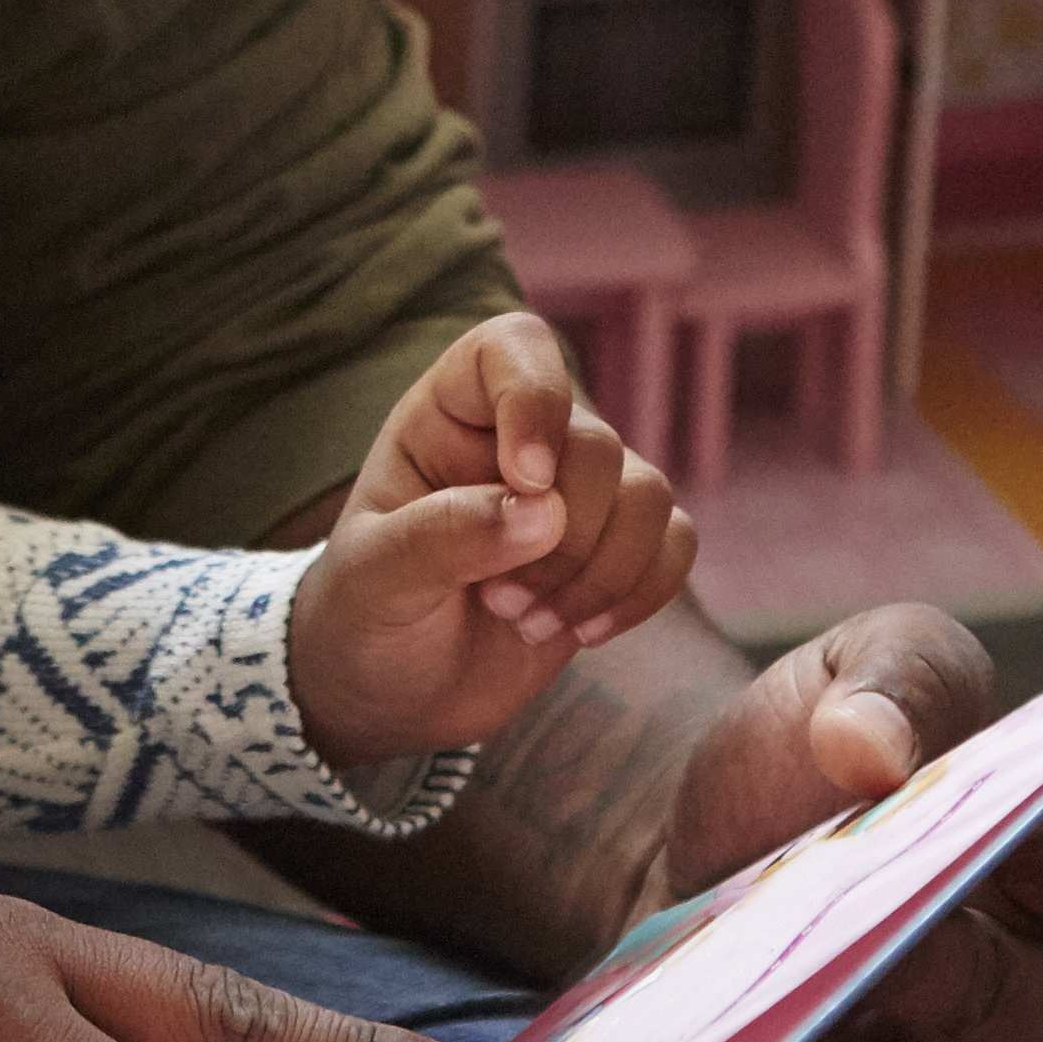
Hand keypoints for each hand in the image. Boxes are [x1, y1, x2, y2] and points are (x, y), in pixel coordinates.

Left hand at [290, 313, 696, 765]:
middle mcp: (523, 436)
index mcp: (451, 412)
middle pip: (596, 445)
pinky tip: (582, 633)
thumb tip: (544, 513)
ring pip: (646, 493)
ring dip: (599, 574)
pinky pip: (675, 542)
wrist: (394, 692)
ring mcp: (578, 491)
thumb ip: (443, 535)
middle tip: (497, 599)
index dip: (535, 400)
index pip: (515, 348)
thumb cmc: (367, 614)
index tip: (525, 478)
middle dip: (561, 539)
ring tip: (527, 621)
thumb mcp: (375, 578)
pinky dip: (641, 593)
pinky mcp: (616, 549)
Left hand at [652, 605, 1042, 1041]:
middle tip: (810, 928)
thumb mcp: (854, 678)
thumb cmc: (808, 775)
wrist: (711, 883)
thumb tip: (869, 745)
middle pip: (985, 1001)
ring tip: (714, 1021)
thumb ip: (892, 682)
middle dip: (896, 964)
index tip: (920, 790)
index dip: (1004, 817)